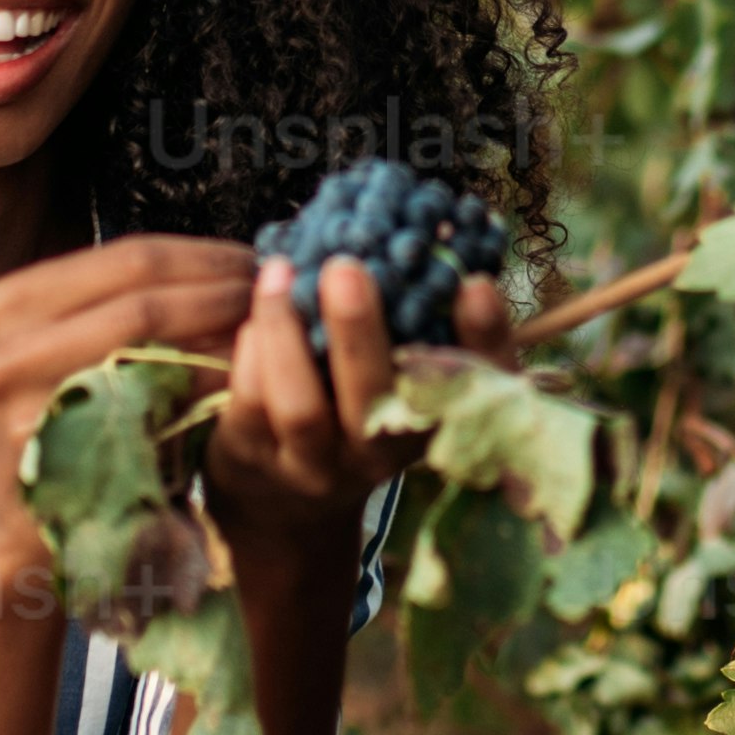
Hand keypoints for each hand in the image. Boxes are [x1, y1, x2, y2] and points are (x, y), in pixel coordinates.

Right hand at [0, 235, 264, 587]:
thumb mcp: (92, 349)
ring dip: (216, 327)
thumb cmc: (82, 422)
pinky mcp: (55, 447)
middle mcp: (9, 342)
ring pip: (145, 337)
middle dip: (219, 287)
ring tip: (266, 330)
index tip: (257, 264)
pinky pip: (149, 400)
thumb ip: (144, 304)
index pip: (130, 255)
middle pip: (142, 290)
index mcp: (17, 300)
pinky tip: (243, 379)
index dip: (205, 256)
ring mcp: (23, 399)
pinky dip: (202, 381)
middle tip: (274, 297)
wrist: (33, 520)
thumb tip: (250, 266)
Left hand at [202, 253, 514, 564]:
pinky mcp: (255, 460)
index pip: (479, 384)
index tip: (475, 285)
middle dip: (359, 329)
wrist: (279, 503)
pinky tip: (251, 316)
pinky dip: (250, 355)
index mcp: (430, 417)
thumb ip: (408, 320)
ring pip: (302, 407)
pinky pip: (251, 406)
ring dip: (286, 333)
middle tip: (345, 265)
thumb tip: (414, 231)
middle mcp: (381, 449)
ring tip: (278, 271)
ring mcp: (316, 463)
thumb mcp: (391, 376)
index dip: (485, 338)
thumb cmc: (347, 410)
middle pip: (377, 395)